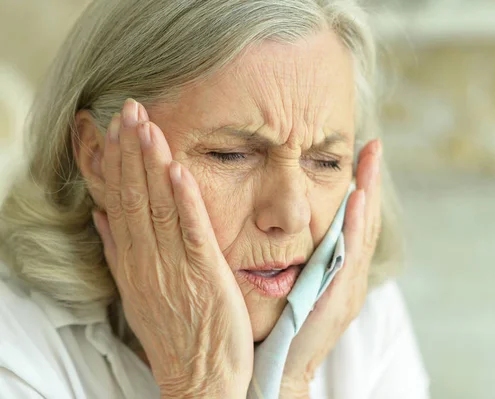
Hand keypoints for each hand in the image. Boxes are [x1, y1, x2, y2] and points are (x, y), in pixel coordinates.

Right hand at [92, 99, 252, 398]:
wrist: (199, 378)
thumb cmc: (176, 334)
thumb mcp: (140, 293)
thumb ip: (122, 253)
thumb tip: (104, 217)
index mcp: (133, 264)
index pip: (120, 204)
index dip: (117, 164)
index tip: (116, 129)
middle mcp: (147, 262)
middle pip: (133, 199)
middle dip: (130, 152)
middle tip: (129, 109)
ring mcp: (173, 269)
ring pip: (157, 209)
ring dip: (150, 165)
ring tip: (145, 125)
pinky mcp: (202, 276)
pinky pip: (190, 233)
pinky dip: (183, 200)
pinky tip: (176, 169)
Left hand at [280, 139, 381, 396]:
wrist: (279, 368)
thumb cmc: (282, 327)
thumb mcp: (294, 283)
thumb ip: (299, 256)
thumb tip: (286, 225)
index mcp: (340, 270)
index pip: (354, 221)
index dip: (360, 188)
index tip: (360, 154)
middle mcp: (350, 276)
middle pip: (366, 221)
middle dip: (370, 182)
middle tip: (373, 146)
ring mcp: (348, 287)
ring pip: (363, 233)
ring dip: (367, 195)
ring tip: (369, 160)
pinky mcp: (339, 299)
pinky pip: (349, 256)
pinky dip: (355, 227)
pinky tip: (355, 200)